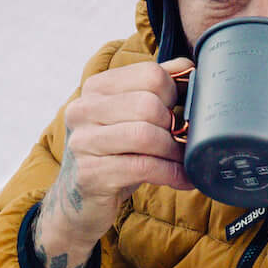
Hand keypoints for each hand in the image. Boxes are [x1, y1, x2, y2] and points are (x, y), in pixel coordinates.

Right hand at [30, 58, 191, 267]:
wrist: (80, 201)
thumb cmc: (113, 154)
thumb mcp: (131, 117)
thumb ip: (155, 88)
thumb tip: (187, 66)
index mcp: (96, 88)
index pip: (150, 74)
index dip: (174, 94)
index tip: (178, 113)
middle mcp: (83, 110)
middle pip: (148, 105)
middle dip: (174, 126)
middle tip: (181, 142)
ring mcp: (83, 142)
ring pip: (146, 136)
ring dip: (174, 152)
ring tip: (183, 161)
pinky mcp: (90, 174)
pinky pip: (143, 167)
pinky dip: (171, 174)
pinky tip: (182, 179)